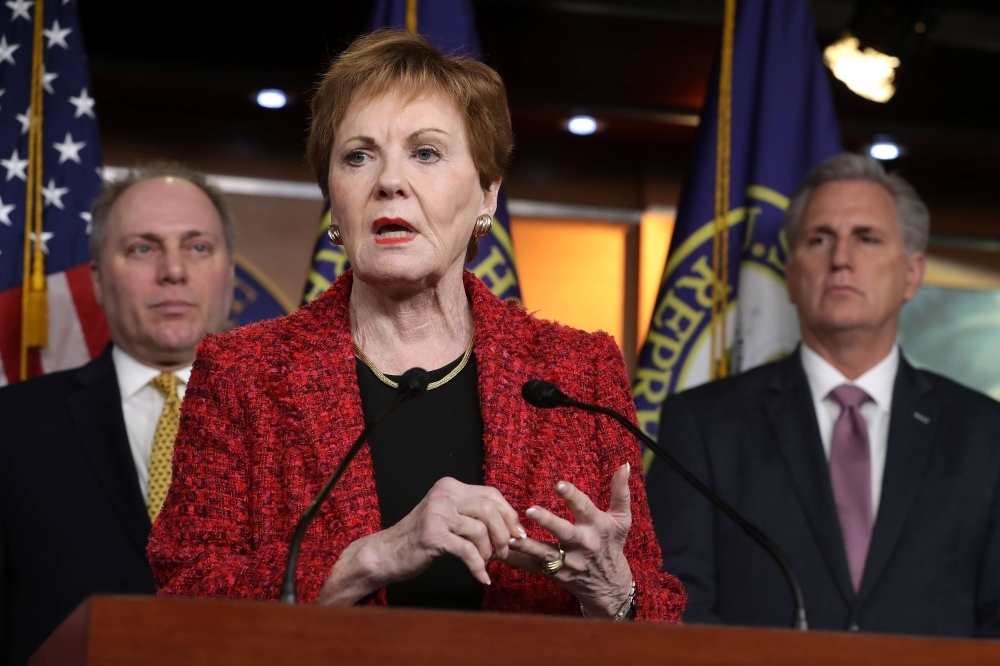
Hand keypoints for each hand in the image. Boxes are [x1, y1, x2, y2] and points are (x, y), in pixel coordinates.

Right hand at [319, 477, 523, 604]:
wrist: (387, 553)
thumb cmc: (421, 537)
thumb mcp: (447, 515)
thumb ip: (472, 513)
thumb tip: (511, 525)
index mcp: (450, 486)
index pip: (490, 494)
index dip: (508, 514)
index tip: (517, 533)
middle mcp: (444, 495)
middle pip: (489, 509)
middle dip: (503, 533)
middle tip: (506, 551)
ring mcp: (437, 514)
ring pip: (480, 531)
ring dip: (489, 551)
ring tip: (488, 562)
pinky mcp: (433, 536)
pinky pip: (467, 552)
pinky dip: (478, 567)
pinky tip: (482, 577)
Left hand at [506, 463, 632, 617]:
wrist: (610, 586)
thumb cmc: (612, 544)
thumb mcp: (622, 519)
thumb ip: (620, 491)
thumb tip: (624, 465)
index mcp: (598, 526)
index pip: (585, 508)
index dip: (572, 496)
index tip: (559, 484)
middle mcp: (584, 545)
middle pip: (564, 533)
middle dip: (548, 522)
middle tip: (530, 510)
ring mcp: (569, 562)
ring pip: (546, 553)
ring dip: (528, 545)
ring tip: (510, 536)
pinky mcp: (557, 574)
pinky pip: (534, 567)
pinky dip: (518, 561)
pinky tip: (501, 553)